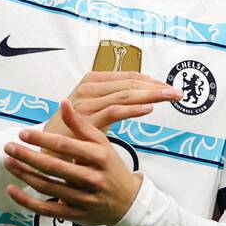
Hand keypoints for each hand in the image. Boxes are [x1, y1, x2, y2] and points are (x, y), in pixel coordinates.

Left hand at [3, 98, 144, 225]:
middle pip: (53, 167)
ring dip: (24, 175)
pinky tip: (12, 189)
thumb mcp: (102, 143)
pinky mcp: (75, 215)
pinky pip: (46, 209)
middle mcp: (91, 179)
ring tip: (8, 162)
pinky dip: (26, 201)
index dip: (41, 139)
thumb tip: (63, 102)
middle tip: (8, 147)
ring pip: (47, 187)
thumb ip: (81, 124)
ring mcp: (83, 199)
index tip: (23, 133)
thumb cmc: (111, 167)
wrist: (128, 202)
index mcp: (99, 157)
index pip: (65, 146)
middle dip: (27, 156)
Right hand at [42, 70, 180, 137]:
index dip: (151, 80)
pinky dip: (133, 109)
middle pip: (130, 83)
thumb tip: (142, 95)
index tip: (169, 87)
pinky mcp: (86, 120)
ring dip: (151, 94)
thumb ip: (113, 99)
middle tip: (177, 92)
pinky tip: (149, 109)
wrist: (47, 148)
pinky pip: (114, 111)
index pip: (128, 76)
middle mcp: (88, 88)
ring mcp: (86, 103)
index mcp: (92, 81)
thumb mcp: (94, 109)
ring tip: (170, 97)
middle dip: (156, 86)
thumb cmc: (72, 130)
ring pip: (125, 95)